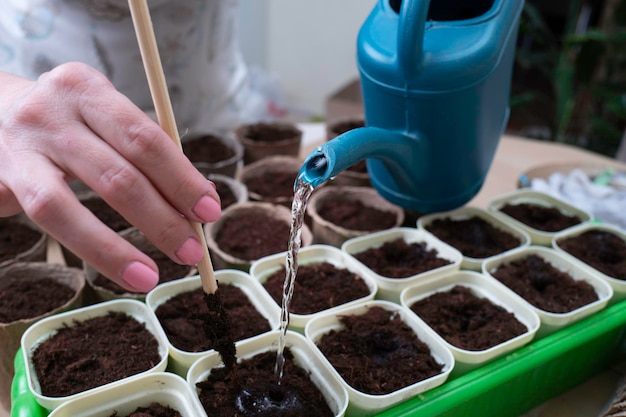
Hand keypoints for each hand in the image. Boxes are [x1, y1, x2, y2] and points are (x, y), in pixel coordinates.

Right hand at [0, 62, 220, 291]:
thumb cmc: (58, 126)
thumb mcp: (95, 122)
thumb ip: (140, 152)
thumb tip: (197, 197)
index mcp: (88, 87)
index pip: (146, 136)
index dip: (182, 177)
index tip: (209, 209)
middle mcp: (56, 106)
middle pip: (125, 165)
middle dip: (168, 211)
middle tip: (196, 246)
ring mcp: (28, 140)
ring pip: (91, 193)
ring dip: (134, 235)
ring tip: (163, 269)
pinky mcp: (9, 175)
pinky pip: (57, 217)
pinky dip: (100, 249)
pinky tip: (129, 271)